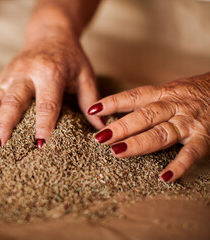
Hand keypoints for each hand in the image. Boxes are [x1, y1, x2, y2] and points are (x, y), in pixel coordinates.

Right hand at [0, 34, 104, 150]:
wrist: (51, 31)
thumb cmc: (71, 56)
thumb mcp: (85, 75)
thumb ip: (91, 101)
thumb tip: (102, 129)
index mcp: (50, 73)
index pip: (47, 103)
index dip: (43, 124)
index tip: (39, 145)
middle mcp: (26, 73)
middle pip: (13, 101)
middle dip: (4, 125)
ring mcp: (11, 74)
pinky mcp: (2, 75)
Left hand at [88, 72, 209, 182]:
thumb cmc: (189, 93)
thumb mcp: (166, 91)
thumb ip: (144, 102)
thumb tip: (111, 114)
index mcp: (161, 94)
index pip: (133, 97)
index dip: (112, 102)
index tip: (93, 109)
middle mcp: (173, 106)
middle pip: (144, 116)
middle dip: (121, 127)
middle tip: (100, 138)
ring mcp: (188, 121)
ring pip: (162, 133)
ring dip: (139, 143)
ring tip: (118, 152)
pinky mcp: (204, 136)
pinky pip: (191, 152)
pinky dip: (179, 165)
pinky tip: (165, 177)